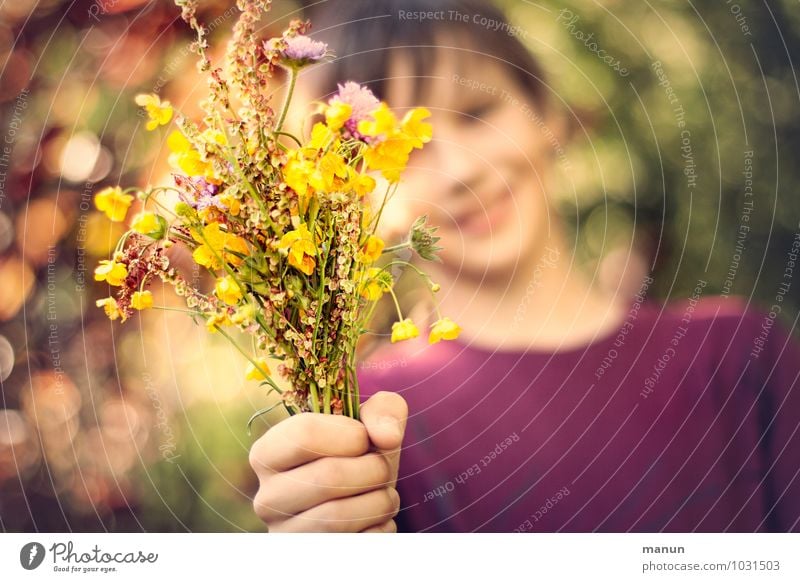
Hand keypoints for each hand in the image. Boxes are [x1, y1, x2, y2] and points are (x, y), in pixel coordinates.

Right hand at [249, 390, 407, 531]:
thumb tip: (387, 436)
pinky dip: (380, 528)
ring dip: (380, 501)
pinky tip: (376, 519)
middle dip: (373, 468)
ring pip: (339, 516)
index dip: (350, 434)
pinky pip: (355, 545)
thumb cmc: (359, 456)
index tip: (365, 439)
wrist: (361, 501)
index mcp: (268, 454)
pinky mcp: (309, 559)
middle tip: (382, 468)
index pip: (304, 434)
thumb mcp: (370, 423)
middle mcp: (267, 498)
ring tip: (383, 492)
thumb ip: (383, 410)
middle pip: (327, 476)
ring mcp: (285, 535)